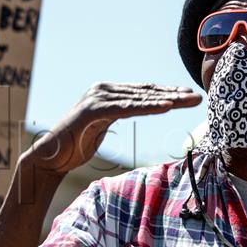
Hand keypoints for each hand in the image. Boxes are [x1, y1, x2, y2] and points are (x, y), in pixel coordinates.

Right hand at [25, 82, 200, 174]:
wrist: (49, 156)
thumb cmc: (77, 143)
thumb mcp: (104, 125)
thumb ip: (119, 113)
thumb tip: (139, 109)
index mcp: (108, 92)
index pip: (144, 91)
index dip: (168, 93)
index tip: (190, 96)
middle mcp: (103, 90)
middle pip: (145, 92)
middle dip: (173, 95)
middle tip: (197, 97)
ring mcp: (97, 98)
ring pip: (138, 99)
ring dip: (165, 99)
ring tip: (186, 101)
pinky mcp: (92, 110)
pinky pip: (125, 109)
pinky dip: (146, 108)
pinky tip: (165, 107)